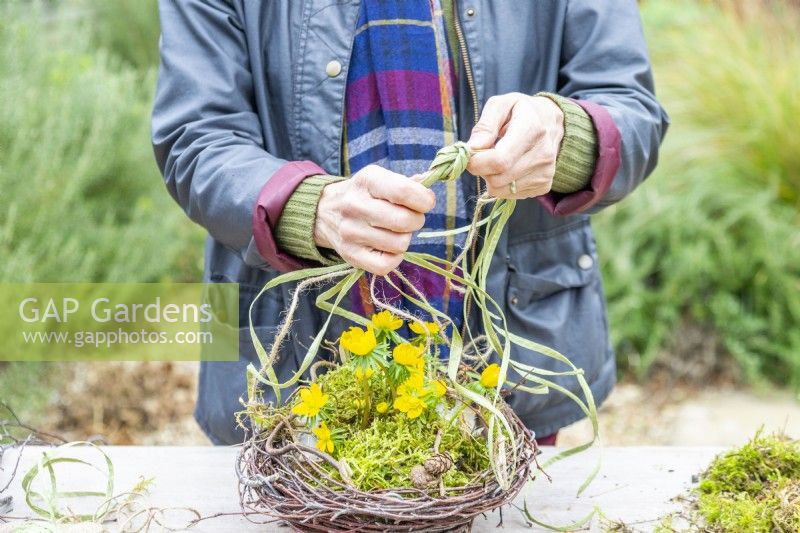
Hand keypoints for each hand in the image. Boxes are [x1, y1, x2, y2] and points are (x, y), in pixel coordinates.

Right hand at [314, 165, 435, 274]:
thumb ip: (409, 183)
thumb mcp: (381, 179)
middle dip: (416, 220)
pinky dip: (394, 258)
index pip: (404, 191)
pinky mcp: (350, 255)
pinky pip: (386, 265)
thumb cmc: (365, 195)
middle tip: (409, 219)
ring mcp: (350, 232)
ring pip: (400, 244)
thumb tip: (429, 183)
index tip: (426, 203)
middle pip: (405, 221)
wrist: (325, 211)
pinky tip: (389, 248)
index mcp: (367, 180)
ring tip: (395, 232)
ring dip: (404, 239)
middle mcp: (354, 205)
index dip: (424, 200)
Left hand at [466, 93, 563, 198]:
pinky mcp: (544, 186)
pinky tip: (510, 167)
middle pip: (497, 178)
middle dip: (482, 169)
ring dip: (491, 178)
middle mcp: (543, 154)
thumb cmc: (521, 112)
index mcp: (532, 129)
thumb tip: (472, 148)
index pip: (500, 161)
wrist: (552, 123)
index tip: (469, 154)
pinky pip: (510, 195)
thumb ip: (485, 126)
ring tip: (498, 159)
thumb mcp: (501, 105)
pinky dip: (502, 184)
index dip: (477, 162)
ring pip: (500, 190)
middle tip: (484, 154)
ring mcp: (545, 173)